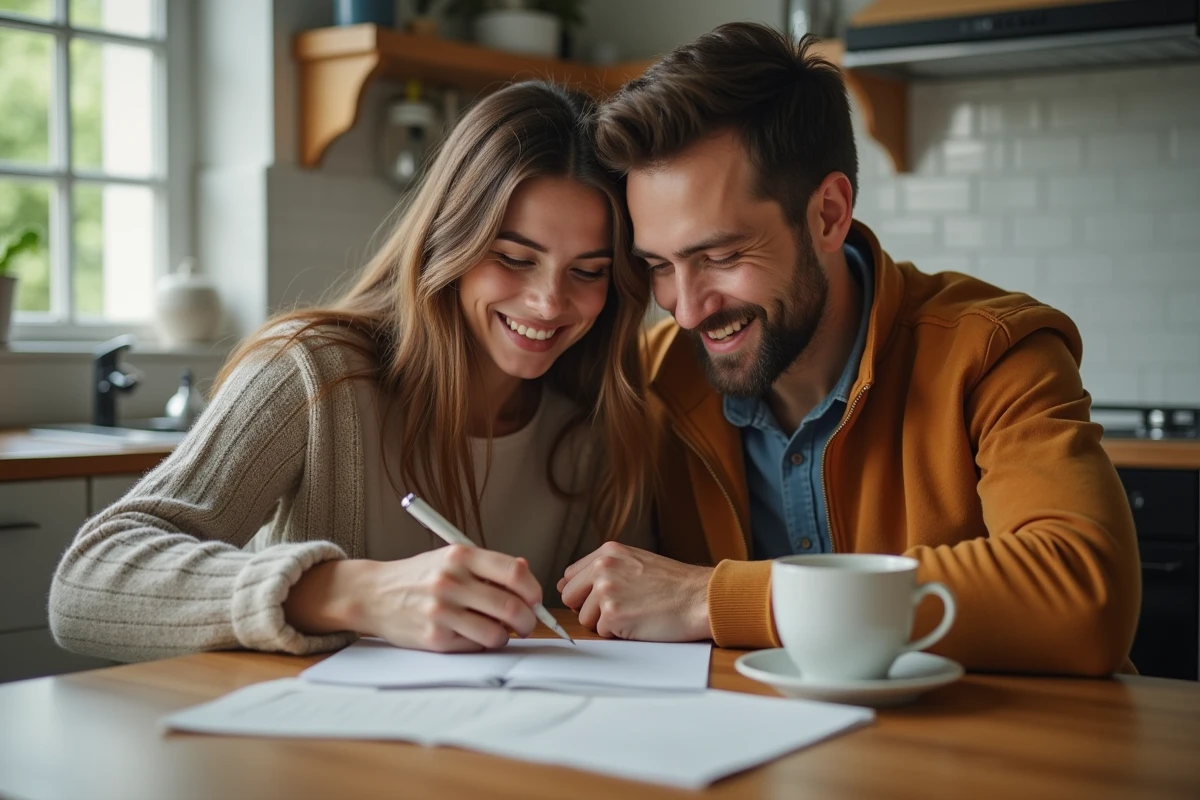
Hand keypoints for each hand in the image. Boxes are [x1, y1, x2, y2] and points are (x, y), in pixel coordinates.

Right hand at [284, 546, 542, 651]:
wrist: (374, 594)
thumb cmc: (419, 576)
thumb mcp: (451, 558)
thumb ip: (488, 565)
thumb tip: (526, 571)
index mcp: (460, 555)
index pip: (514, 573)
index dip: (533, 590)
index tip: (535, 599)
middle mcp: (451, 581)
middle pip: (511, 607)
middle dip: (528, 620)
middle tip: (526, 623)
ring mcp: (442, 611)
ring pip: (496, 633)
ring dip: (506, 636)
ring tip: (499, 631)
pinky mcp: (434, 638)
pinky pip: (475, 646)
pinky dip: (482, 644)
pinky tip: (473, 635)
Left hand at [556, 541, 712, 640]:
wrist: (700, 597)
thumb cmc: (675, 584)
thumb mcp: (636, 562)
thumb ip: (605, 569)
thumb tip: (568, 585)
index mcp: (608, 552)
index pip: (570, 576)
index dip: (581, 592)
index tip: (596, 599)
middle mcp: (603, 568)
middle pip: (570, 597)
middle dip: (588, 608)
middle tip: (618, 609)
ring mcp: (606, 591)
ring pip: (585, 618)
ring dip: (605, 623)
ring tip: (634, 613)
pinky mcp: (613, 615)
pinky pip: (601, 632)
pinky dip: (618, 633)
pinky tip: (639, 622)